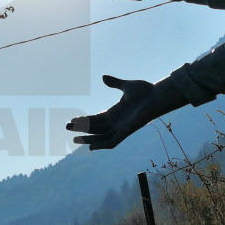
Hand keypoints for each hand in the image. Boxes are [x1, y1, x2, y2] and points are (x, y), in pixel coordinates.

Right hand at [66, 74, 188, 149]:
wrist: (158, 96)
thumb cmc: (146, 91)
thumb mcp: (126, 86)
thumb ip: (114, 83)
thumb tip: (103, 77)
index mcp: (115, 112)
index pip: (96, 119)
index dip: (84, 120)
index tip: (72, 119)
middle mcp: (117, 122)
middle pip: (95, 128)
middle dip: (81, 129)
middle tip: (67, 126)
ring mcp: (121, 127)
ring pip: (101, 137)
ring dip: (88, 138)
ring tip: (74, 139)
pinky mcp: (127, 131)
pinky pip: (112, 141)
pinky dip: (102, 145)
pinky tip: (91, 147)